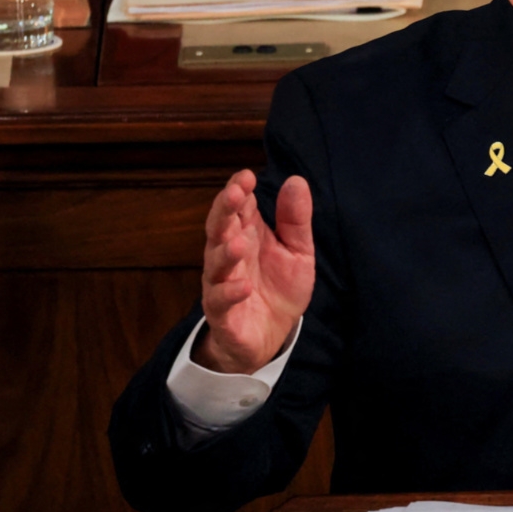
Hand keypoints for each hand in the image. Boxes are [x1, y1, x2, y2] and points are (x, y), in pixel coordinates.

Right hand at [194, 170, 315, 374]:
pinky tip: (244, 286)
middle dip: (224, 211)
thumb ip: (295, 220)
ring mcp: (222, 284)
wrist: (273, 335)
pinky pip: (220, 302)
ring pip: (215, 264)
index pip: (237, 207)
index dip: (238, 190)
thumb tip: (296, 180)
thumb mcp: (297, 251)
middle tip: (235, 194)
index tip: (247, 176)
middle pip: (218, 229)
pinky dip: (230, 293)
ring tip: (240, 243)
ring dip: (225, 252)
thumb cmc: (279, 287)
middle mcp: (229, 256)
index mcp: (246, 235)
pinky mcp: (223, 314)